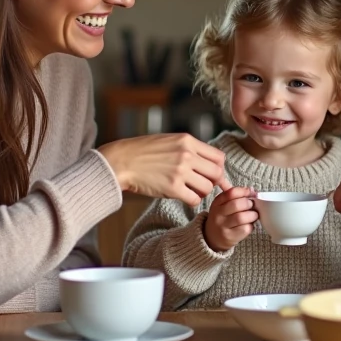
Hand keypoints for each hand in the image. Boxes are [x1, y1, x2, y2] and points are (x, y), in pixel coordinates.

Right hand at [98, 133, 231, 205]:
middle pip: (217, 173)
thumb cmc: (144, 151)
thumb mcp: (169, 140)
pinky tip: (184, 196)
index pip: (219, 156)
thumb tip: (209, 162)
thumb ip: (189, 149)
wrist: (122, 161)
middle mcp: (186, 155)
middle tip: (203, 184)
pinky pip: (194, 199)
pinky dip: (192, 200)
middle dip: (213, 181)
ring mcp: (180, 172)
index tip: (211, 174)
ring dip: (202, 191)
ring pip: (207, 187)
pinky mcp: (172, 188)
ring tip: (191, 190)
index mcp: (187, 141)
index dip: (218, 168)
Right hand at [203, 186, 257, 252]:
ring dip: (252, 215)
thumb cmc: (222, 218)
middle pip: (236, 204)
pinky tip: (249, 224)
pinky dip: (251, 225)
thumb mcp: (223, 205)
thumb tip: (253, 190)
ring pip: (241, 217)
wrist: (212, 237)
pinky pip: (244, 229)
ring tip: (253, 215)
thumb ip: (236, 196)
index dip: (244, 191)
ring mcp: (223, 227)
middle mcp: (218, 214)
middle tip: (252, 205)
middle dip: (249, 203)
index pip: (231, 193)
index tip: (252, 193)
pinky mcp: (230, 237)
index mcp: (217, 203)